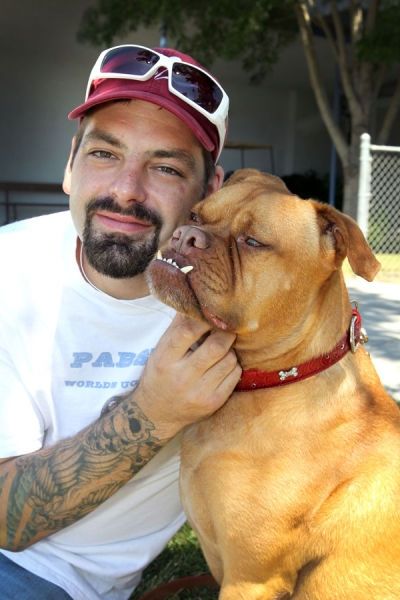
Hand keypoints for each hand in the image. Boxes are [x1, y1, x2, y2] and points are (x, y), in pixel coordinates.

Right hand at [132, 314, 241, 439]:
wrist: (156, 414)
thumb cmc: (160, 374)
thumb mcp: (160, 351)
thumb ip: (178, 327)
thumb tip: (197, 300)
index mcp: (164, 359)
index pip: (188, 331)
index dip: (205, 318)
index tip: (213, 310)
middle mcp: (182, 377)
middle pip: (216, 347)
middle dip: (226, 333)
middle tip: (227, 326)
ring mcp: (199, 392)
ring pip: (230, 360)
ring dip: (230, 350)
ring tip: (221, 349)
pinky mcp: (214, 403)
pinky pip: (235, 375)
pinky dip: (233, 365)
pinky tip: (222, 365)